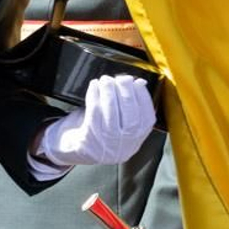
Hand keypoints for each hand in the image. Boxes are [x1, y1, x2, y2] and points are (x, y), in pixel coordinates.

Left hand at [35, 74, 156, 167]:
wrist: (81, 150)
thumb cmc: (104, 132)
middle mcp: (124, 143)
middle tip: (122, 78)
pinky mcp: (89, 136)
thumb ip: (133, 105)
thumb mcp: (123, 125)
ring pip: (111, 112)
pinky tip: (94, 85)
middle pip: (131, 117)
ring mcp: (107, 142)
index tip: (137, 82)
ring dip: (109, 91)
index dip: (143, 97)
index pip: (147, 118)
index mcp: (136, 139)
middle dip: (127, 92)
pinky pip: (94, 111)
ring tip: (106, 80)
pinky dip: (94, 95)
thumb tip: (140, 83)